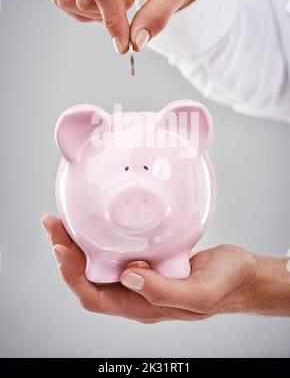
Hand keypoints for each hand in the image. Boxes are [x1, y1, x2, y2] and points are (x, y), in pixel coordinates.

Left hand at [42, 216, 259, 322]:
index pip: (95, 298)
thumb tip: (129, 278)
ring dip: (79, 243)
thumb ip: (164, 292)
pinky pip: (117, 250)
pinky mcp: (150, 258)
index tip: (61, 248)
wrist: (242, 274)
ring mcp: (142, 275)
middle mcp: (137, 292)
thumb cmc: (226, 285)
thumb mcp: (200, 294)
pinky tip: (97, 222)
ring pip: (100, 263)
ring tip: (64, 221)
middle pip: (89, 278)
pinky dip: (101, 236)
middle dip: (67, 254)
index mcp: (144, 307)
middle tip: (54, 226)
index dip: (73, 277)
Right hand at [51, 0, 211, 52]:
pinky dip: (83, 10)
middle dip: (108, 14)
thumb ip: (156, 18)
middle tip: (131, 0)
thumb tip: (136, 43)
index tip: (124, 46)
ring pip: (68, 1)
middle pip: (83, 0)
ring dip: (94, 12)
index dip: (113, 23)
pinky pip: (63, 1)